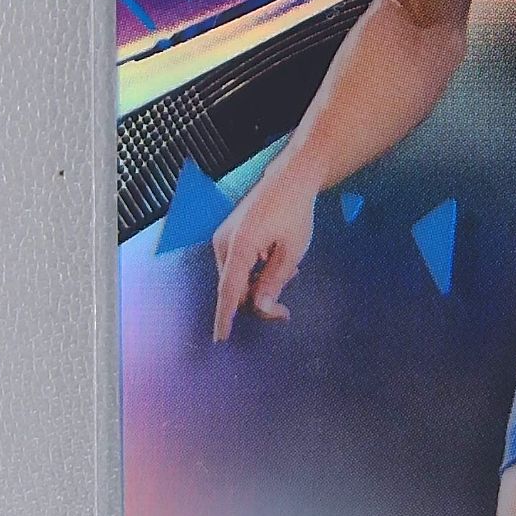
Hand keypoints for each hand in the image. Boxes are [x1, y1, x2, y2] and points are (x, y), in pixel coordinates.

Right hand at [211, 160, 317, 341]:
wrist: (290, 178)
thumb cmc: (294, 211)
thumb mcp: (292, 250)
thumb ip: (274, 281)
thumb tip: (260, 308)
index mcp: (240, 245)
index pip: (229, 291)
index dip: (225, 317)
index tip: (220, 338)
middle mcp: (224, 242)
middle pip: (234, 289)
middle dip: (258, 301)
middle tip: (284, 311)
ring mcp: (224, 238)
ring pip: (237, 279)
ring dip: (259, 284)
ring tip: (286, 269)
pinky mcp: (228, 236)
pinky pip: (238, 266)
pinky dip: (254, 272)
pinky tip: (273, 260)